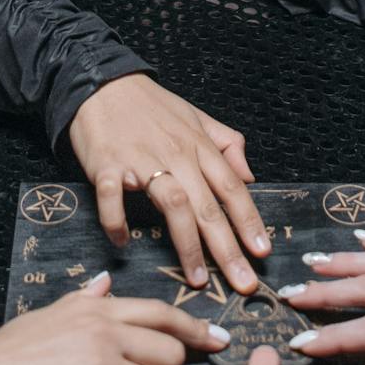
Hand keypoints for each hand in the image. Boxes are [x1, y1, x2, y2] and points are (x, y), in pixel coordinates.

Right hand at [68, 73, 269, 293]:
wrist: (101, 82)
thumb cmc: (150, 104)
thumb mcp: (195, 116)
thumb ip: (226, 143)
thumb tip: (249, 176)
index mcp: (198, 144)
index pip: (231, 187)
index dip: (249, 221)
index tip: (263, 252)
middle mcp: (175, 153)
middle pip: (207, 205)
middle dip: (228, 248)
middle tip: (244, 282)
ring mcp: (141, 159)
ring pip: (172, 204)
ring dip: (187, 245)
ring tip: (198, 278)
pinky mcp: (107, 163)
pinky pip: (112, 196)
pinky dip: (117, 220)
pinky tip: (123, 242)